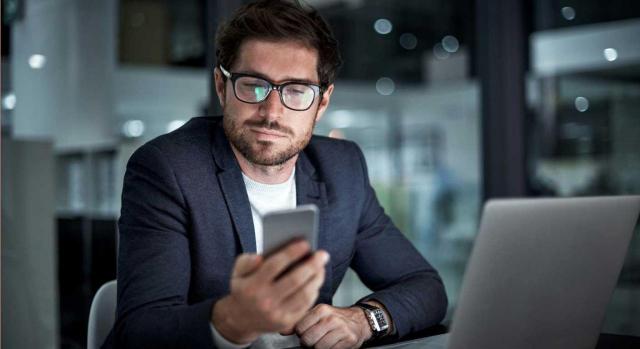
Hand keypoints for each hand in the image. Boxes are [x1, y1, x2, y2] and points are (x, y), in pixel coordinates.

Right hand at [211, 240, 329, 343]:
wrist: (241, 320)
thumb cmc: (244, 290)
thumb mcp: (237, 273)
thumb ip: (246, 261)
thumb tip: (259, 257)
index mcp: (252, 286)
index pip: (275, 265)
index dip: (292, 253)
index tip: (306, 243)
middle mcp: (265, 301)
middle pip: (295, 280)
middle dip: (312, 265)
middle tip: (322, 254)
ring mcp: (277, 314)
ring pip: (304, 294)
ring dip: (317, 278)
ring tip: (321, 266)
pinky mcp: (286, 323)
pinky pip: (305, 306)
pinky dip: (314, 291)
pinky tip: (316, 281)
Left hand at [293, 304, 371, 348]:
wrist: (359, 321)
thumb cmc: (335, 319)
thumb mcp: (318, 315)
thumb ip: (300, 321)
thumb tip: (282, 329)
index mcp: (321, 310)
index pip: (299, 328)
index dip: (301, 334)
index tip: (306, 332)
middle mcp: (331, 318)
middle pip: (307, 339)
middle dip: (309, 343)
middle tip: (315, 339)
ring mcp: (341, 329)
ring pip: (318, 348)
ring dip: (319, 348)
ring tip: (325, 341)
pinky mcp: (349, 340)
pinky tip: (333, 343)